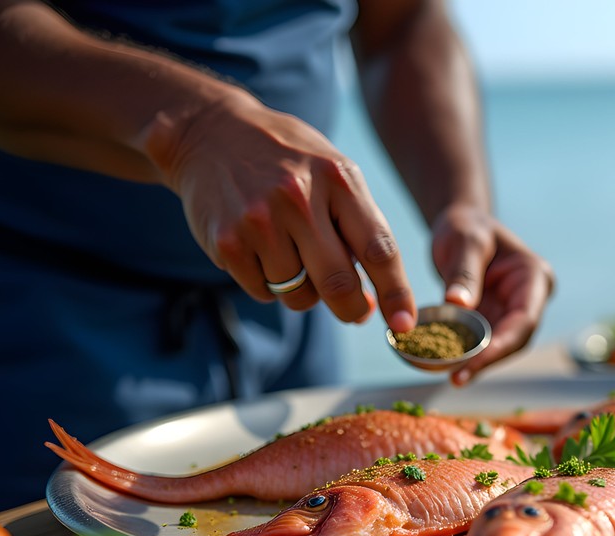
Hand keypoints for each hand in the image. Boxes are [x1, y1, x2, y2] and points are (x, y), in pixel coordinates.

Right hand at [146, 92, 416, 332]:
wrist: (211, 133)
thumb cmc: (288, 161)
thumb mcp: (333, 172)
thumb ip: (359, 225)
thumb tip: (377, 297)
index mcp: (338, 179)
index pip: (378, 249)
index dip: (396, 293)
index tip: (404, 323)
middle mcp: (299, 199)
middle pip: (339, 284)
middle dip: (352, 309)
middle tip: (356, 312)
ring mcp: (260, 221)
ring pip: (300, 295)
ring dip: (303, 291)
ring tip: (291, 253)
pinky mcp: (228, 242)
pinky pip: (264, 292)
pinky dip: (268, 284)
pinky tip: (260, 249)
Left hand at [431, 203, 554, 384]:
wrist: (461, 225)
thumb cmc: (467, 226)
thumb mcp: (465, 240)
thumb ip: (463, 271)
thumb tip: (458, 304)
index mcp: (535, 278)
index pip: (524, 320)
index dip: (502, 345)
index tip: (475, 362)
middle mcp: (529, 299)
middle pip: (515, 340)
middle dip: (488, 361)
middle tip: (457, 378)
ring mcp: (511, 313)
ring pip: (499, 347)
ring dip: (476, 363)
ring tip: (451, 376)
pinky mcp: (492, 321)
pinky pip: (481, 342)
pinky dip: (465, 354)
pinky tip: (444, 365)